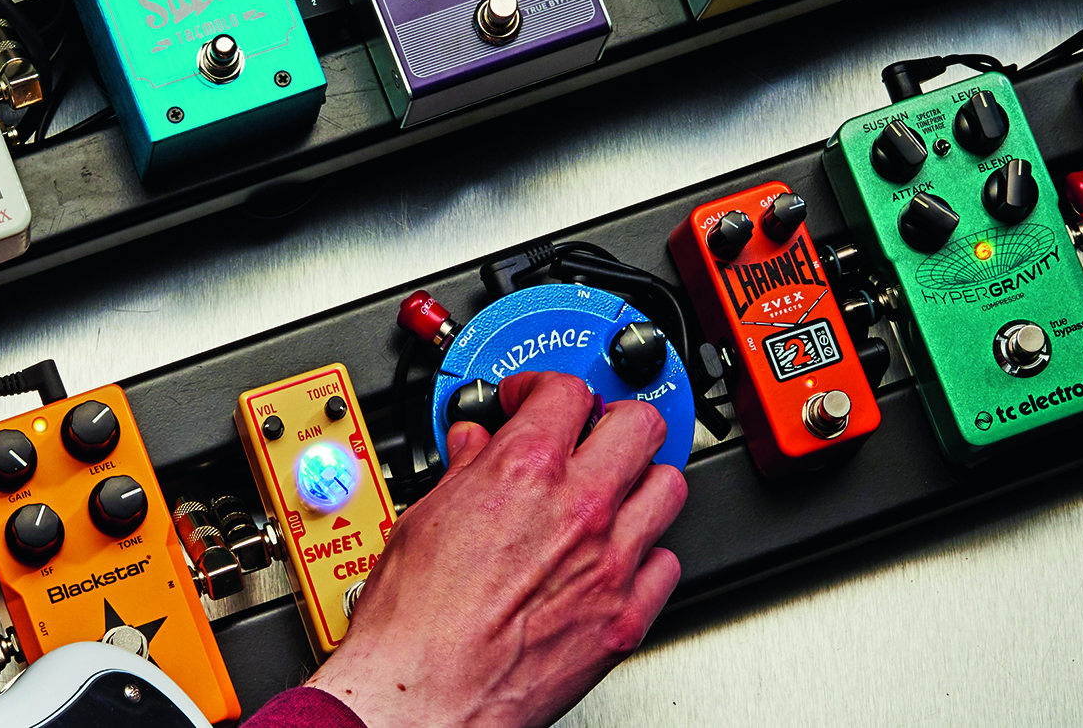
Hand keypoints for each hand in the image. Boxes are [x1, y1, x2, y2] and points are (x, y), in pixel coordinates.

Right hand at [305, 372, 685, 727]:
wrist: (424, 695)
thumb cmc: (413, 620)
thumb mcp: (423, 517)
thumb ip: (462, 471)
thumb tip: (473, 448)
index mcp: (525, 470)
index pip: (567, 391)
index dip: (546, 387)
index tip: (534, 399)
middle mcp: (580, 507)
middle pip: (640, 424)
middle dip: (612, 418)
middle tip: (590, 430)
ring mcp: (611, 562)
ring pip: (668, 487)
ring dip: (641, 480)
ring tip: (615, 486)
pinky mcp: (625, 616)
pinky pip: (667, 563)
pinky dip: (646, 554)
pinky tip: (618, 556)